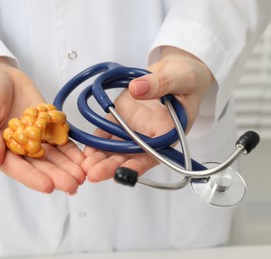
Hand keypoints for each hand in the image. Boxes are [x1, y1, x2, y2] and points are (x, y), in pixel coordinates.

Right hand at [0, 57, 84, 193]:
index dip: (32, 178)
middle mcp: (17, 147)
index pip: (16, 168)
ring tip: (82, 175)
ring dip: (68, 166)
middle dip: (56, 176)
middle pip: (38, 166)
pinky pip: (61, 140)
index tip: (48, 186)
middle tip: (73, 185)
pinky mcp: (47, 127)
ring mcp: (34, 138)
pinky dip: (72, 150)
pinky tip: (83, 158)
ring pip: (53, 156)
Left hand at [82, 46, 213, 181]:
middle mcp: (149, 136)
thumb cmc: (185, 79)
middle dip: (111, 166)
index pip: (153, 155)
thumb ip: (160, 84)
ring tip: (85, 166)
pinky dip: (96, 141)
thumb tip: (137, 89)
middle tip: (94, 174)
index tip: (121, 173)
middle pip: (129, 156)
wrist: (173, 72)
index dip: (137, 166)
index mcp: (168, 133)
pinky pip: (106, 132)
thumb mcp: (180, 79)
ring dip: (100, 158)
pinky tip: (86, 150)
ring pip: (115, 148)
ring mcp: (132, 128)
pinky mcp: (120, 118)